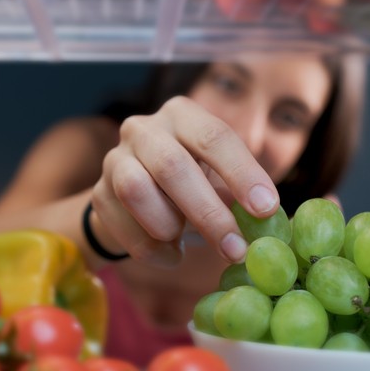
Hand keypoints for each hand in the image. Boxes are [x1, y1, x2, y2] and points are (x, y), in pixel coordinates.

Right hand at [89, 96, 279, 266]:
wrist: (134, 199)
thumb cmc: (191, 184)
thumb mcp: (218, 177)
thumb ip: (241, 193)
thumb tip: (272, 220)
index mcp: (183, 115)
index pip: (214, 136)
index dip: (242, 173)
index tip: (265, 209)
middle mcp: (144, 129)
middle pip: (172, 166)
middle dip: (208, 213)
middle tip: (236, 248)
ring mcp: (115, 159)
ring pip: (137, 191)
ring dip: (169, 226)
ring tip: (188, 242)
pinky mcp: (97, 194)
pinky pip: (123, 226)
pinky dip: (152, 249)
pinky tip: (171, 255)